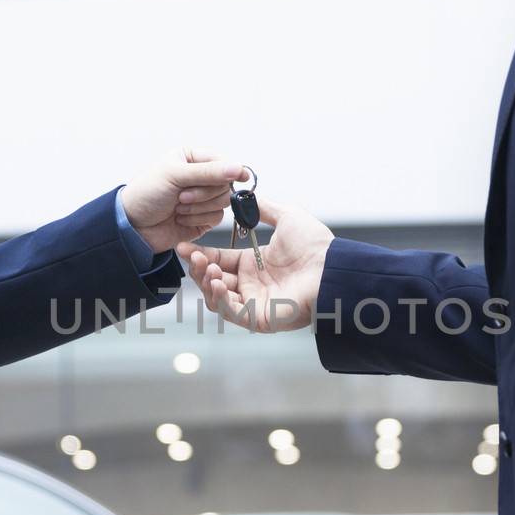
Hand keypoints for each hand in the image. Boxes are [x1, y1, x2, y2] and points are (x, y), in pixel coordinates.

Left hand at [121, 149, 249, 253]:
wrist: (132, 227)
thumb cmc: (145, 194)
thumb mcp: (174, 175)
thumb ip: (208, 172)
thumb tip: (237, 168)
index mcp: (192, 159)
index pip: (222, 162)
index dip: (231, 170)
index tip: (240, 176)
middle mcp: (200, 178)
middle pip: (225, 184)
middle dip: (203, 193)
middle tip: (181, 196)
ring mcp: (202, 199)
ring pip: (223, 202)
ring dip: (198, 207)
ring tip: (177, 207)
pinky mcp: (203, 219)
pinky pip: (216, 218)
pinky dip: (197, 219)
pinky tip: (180, 218)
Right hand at [177, 199, 334, 331]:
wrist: (332, 268)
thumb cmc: (316, 246)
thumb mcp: (287, 217)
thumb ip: (264, 208)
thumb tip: (246, 195)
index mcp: (254, 264)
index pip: (218, 259)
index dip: (199, 253)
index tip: (183, 245)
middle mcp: (252, 285)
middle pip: (212, 280)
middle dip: (198, 267)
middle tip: (191, 254)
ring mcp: (254, 303)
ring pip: (216, 298)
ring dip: (205, 282)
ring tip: (207, 267)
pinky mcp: (259, 319)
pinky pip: (231, 312)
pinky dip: (219, 299)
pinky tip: (217, 283)